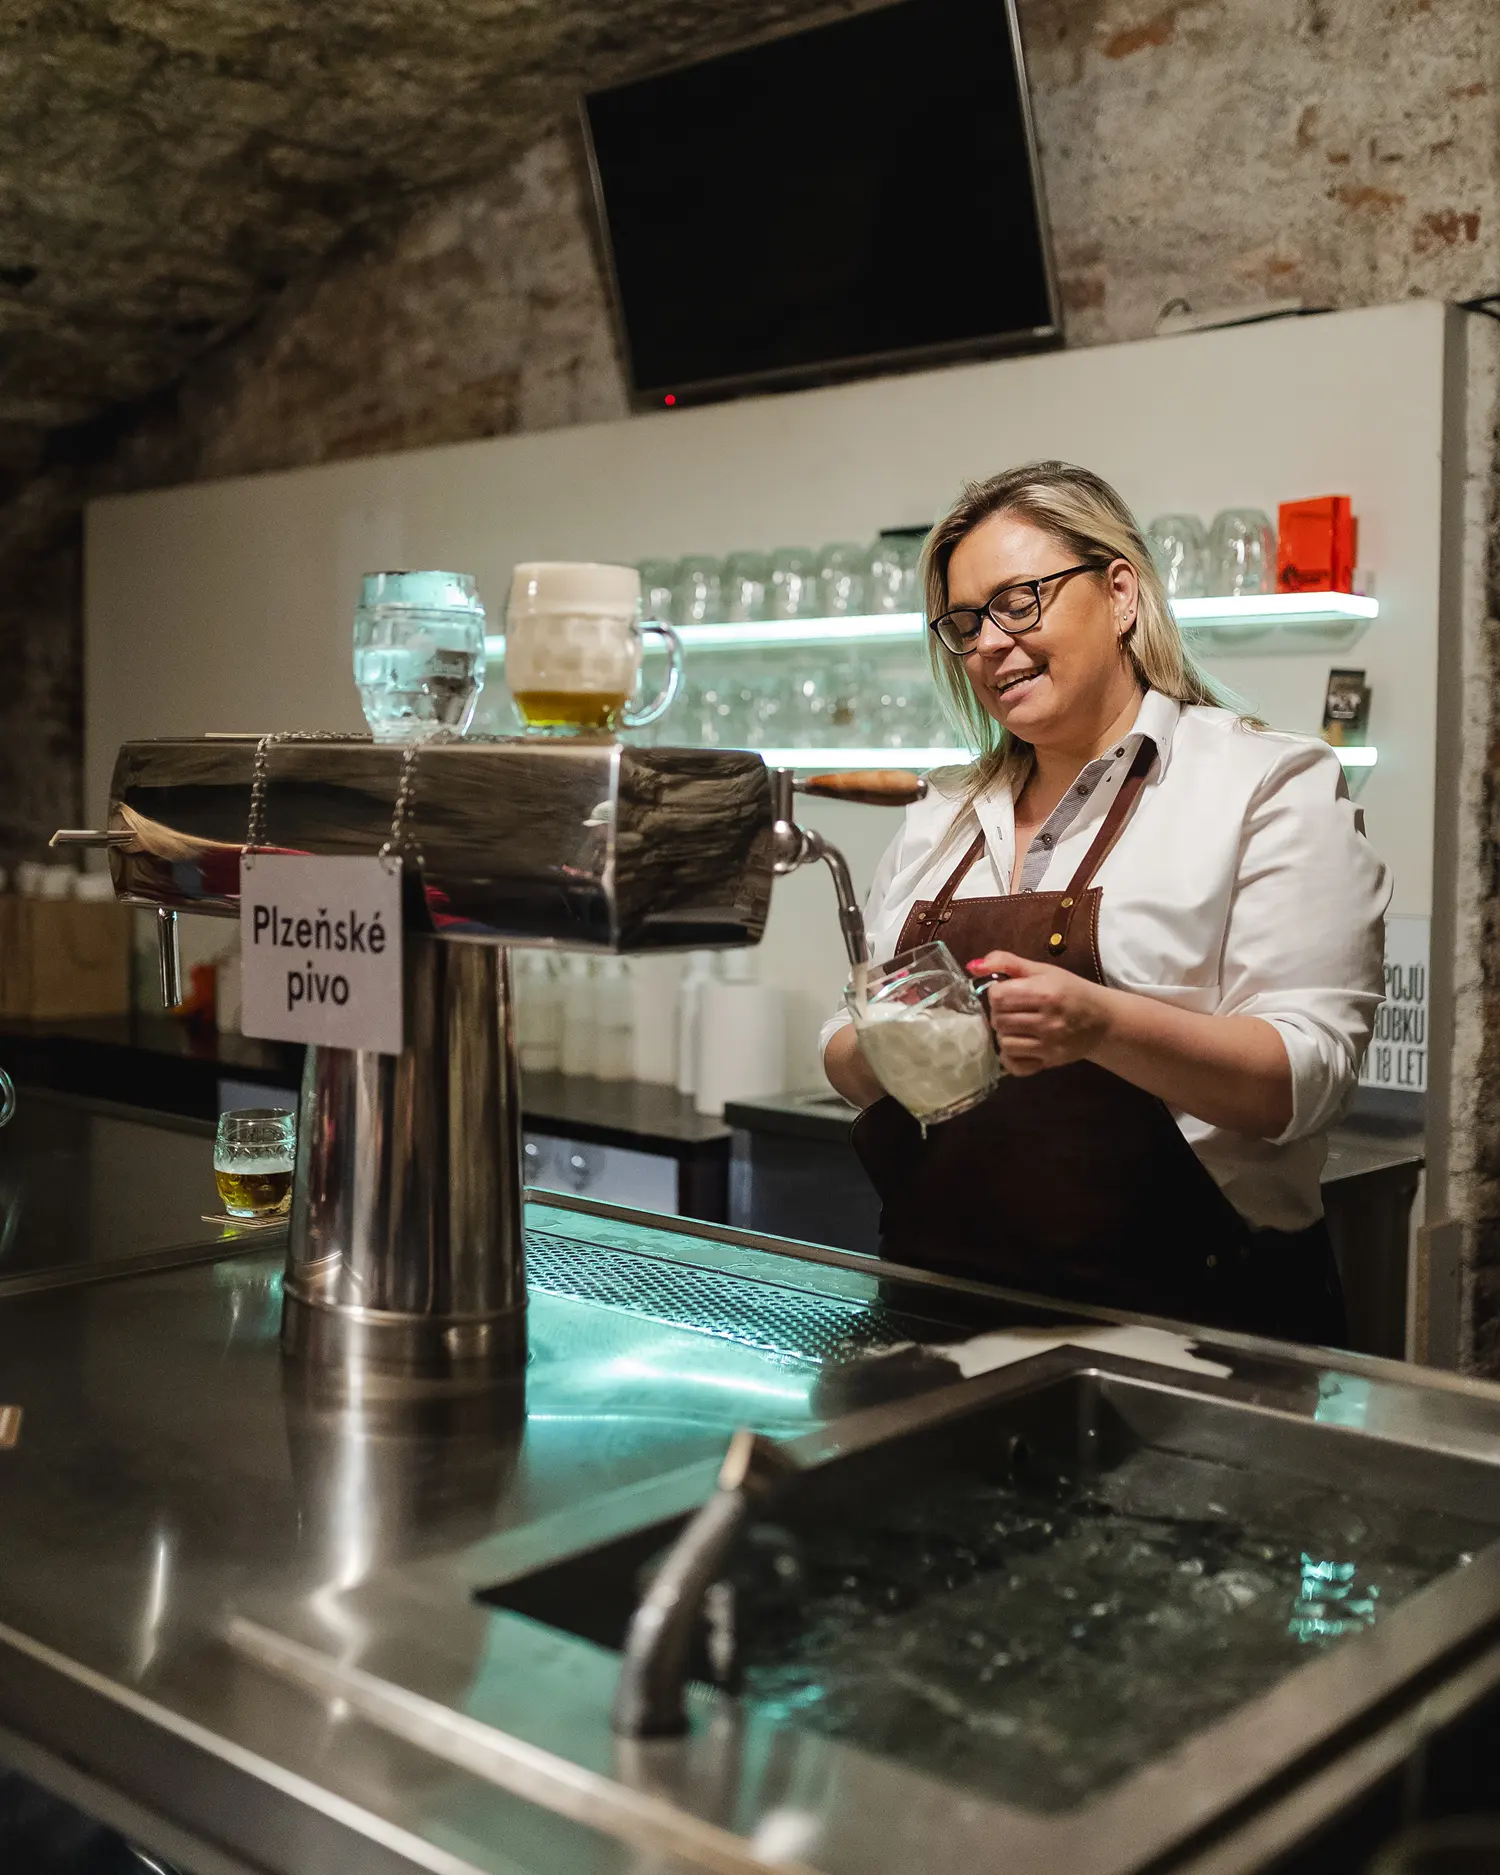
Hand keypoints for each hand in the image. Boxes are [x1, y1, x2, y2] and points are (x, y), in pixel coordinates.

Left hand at [967, 950, 1113, 1076]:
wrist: (1103, 1020)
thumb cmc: (1070, 991)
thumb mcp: (1042, 970)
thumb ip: (1007, 963)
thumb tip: (973, 965)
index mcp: (1045, 992)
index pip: (998, 996)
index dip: (997, 993)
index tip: (1008, 993)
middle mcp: (1047, 1020)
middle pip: (999, 1020)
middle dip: (1000, 1013)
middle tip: (1013, 1010)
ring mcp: (1049, 1044)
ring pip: (1004, 1042)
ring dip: (1005, 1034)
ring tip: (1018, 1026)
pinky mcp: (1050, 1061)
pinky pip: (1015, 1065)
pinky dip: (1011, 1057)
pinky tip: (1020, 1044)